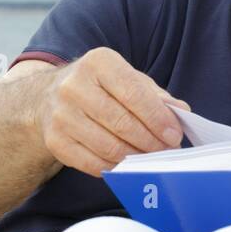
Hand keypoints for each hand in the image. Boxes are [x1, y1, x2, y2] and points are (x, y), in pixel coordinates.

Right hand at [39, 47, 190, 176]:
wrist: (49, 96)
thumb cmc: (100, 87)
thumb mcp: (128, 79)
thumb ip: (155, 95)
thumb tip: (181, 112)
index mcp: (97, 63)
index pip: (133, 93)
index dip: (157, 118)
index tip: (175, 134)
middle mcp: (74, 86)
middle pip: (122, 123)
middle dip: (151, 141)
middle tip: (167, 151)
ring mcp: (60, 115)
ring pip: (109, 146)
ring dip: (136, 158)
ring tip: (152, 159)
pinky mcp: (55, 141)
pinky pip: (92, 163)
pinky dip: (116, 168)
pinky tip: (129, 165)